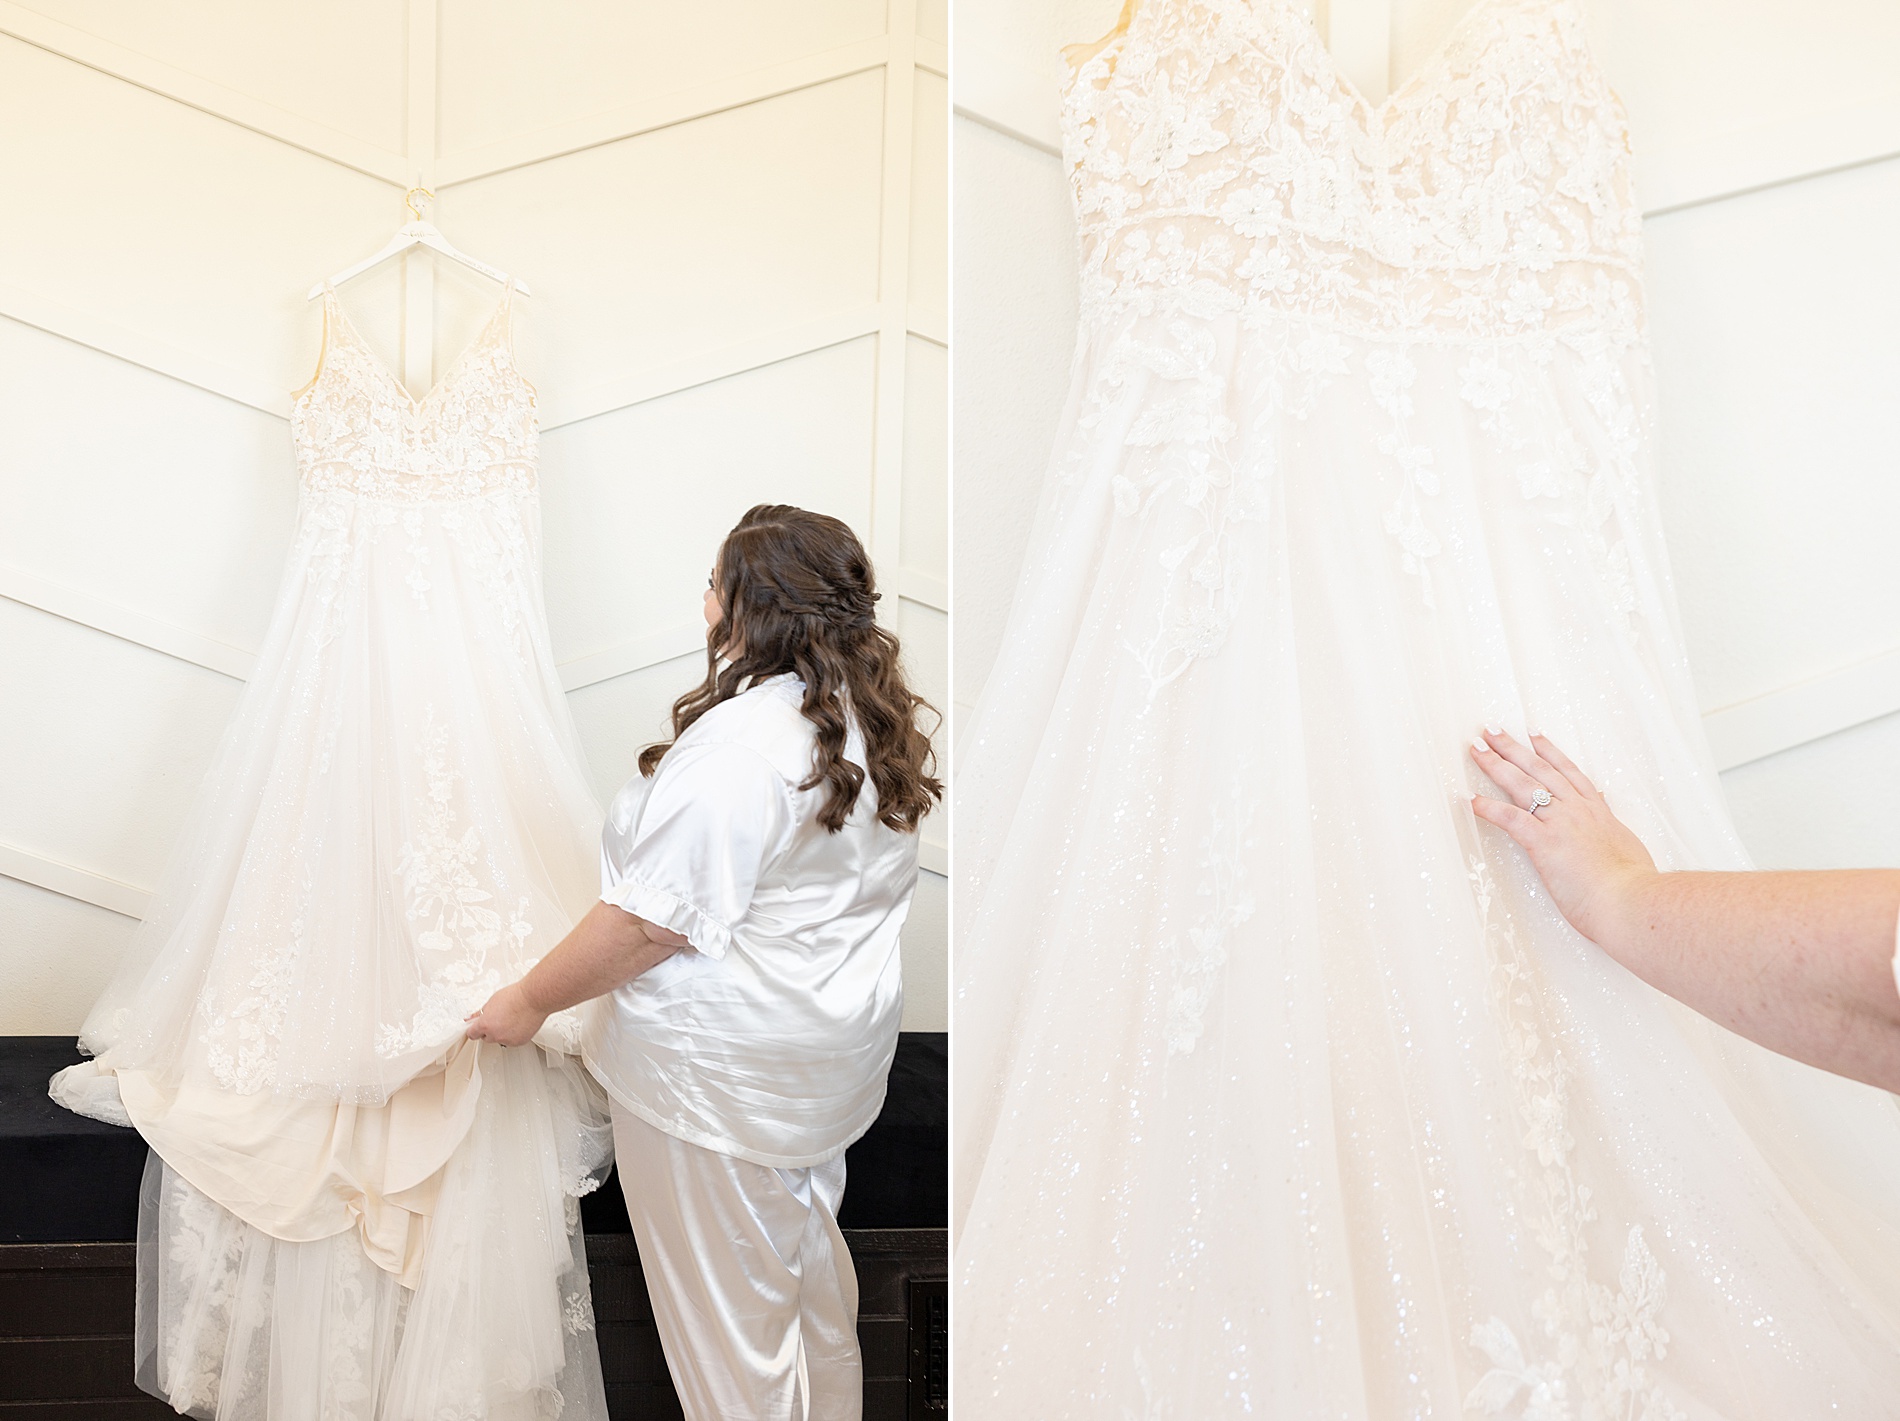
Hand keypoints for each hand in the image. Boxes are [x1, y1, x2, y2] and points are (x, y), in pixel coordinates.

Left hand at [464, 981, 547, 1046]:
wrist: (534, 999)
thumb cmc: (516, 997)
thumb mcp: (492, 1001)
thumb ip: (481, 1013)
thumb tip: (472, 1018)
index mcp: (485, 1025)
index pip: (472, 1034)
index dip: (475, 1029)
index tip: (476, 1028)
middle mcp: (495, 1035)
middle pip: (486, 1038)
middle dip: (490, 1030)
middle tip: (498, 1018)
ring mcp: (507, 1040)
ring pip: (500, 1039)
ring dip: (503, 1032)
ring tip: (511, 1018)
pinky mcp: (519, 1042)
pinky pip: (512, 1041)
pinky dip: (514, 1035)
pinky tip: (518, 1023)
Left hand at [1469, 730, 1658, 945]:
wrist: (1632, 900)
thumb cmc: (1633, 884)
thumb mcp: (1626, 845)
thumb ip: (1611, 825)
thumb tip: (1604, 806)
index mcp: (1597, 812)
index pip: (1568, 772)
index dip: (1549, 751)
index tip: (1533, 734)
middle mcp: (1577, 810)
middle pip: (1539, 769)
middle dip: (1512, 747)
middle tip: (1491, 731)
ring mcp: (1560, 823)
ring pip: (1522, 784)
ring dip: (1495, 764)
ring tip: (1476, 749)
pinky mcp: (1544, 842)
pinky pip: (1510, 819)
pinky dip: (1488, 808)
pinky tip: (1471, 800)